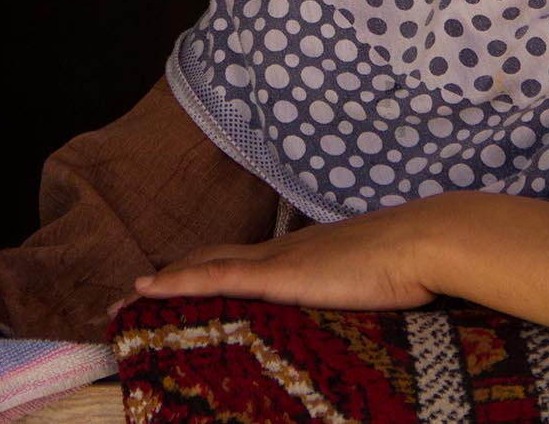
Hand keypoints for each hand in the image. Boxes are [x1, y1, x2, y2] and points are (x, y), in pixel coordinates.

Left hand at [131, 198, 446, 311]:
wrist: (422, 243)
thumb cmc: (408, 266)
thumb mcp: (372, 283)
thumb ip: (352, 291)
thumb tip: (353, 305)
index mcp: (303, 253)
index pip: (242, 261)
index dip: (205, 271)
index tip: (177, 288)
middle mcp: (281, 249)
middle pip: (212, 258)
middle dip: (172, 277)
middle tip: (132, 297)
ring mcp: (276, 259)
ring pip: (203, 265)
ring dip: (162, 282)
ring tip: (126, 301)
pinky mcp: (277, 274)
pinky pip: (214, 276)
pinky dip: (177, 282)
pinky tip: (148, 290)